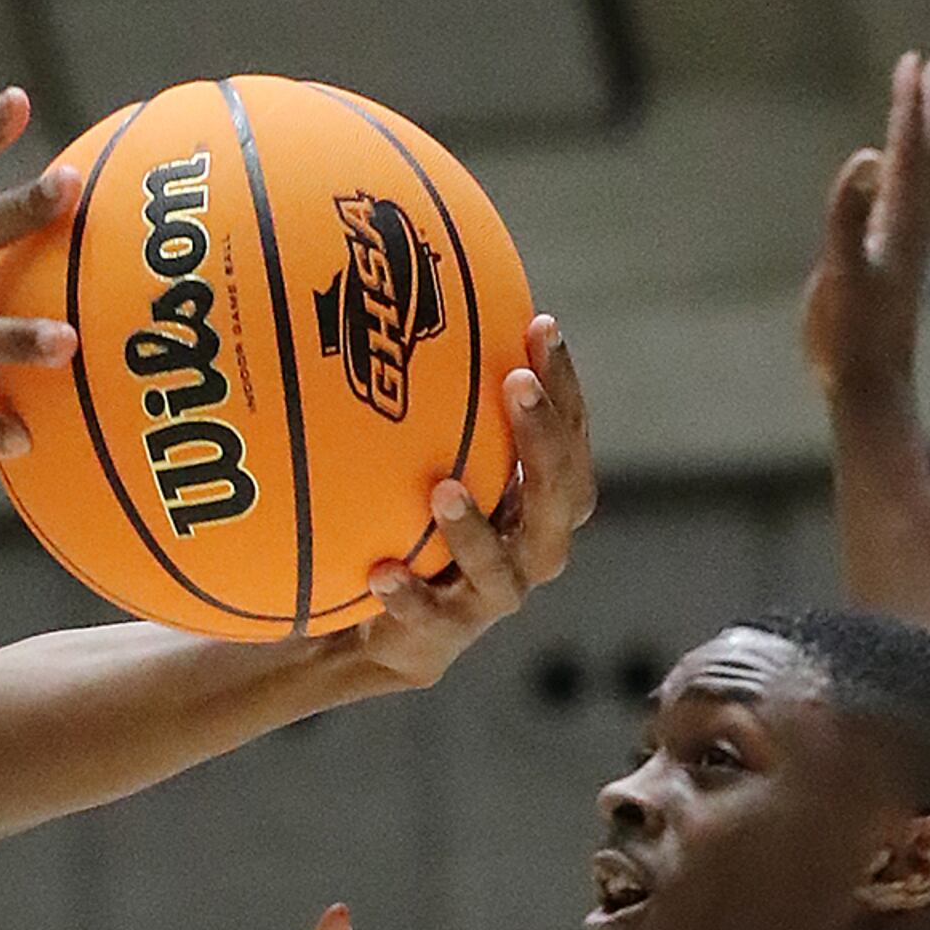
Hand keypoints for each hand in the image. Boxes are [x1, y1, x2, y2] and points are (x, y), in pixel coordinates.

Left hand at [342, 315, 597, 690]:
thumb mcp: (421, 460)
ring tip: (443, 489)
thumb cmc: (403, 524)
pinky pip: (429, 617)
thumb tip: (397, 288)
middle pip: (560, 497)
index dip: (563, 386)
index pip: (570, 436)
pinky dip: (408, 596)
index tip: (540, 326)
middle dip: (543, 440)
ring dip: (475, 528)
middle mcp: (530, 548)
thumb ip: (434, 407)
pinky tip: (380, 571)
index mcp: (537, 499)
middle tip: (513, 385)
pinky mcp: (443, 640)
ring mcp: (490, 599)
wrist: (359, 627)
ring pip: (503, 567)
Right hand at [804, 50, 929, 410]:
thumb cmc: (851, 336)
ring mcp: (901, 250)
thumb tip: (867, 160)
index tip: (915, 63)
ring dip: (919, 143)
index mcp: (899, 224)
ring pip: (919, 181)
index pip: (907, 152)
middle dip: (925, 112)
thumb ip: (849, 216)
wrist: (870, 387)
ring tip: (918, 114)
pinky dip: (904, 181)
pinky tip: (892, 184)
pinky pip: (903, 208)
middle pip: (923, 157)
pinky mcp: (889, 270)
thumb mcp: (843, 273)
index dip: (909, 108)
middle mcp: (908, 229)